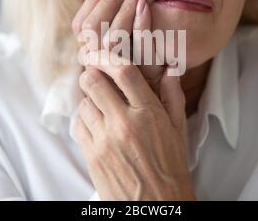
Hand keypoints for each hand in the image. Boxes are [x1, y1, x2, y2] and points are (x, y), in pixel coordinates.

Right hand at [71, 0, 164, 92]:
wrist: (148, 118)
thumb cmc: (136, 80)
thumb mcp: (121, 52)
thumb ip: (112, 27)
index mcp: (90, 58)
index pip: (83, 24)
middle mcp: (98, 67)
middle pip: (93, 28)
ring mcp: (118, 75)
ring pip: (112, 38)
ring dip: (123, 7)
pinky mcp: (141, 81)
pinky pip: (138, 51)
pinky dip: (140, 26)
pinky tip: (144, 6)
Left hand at [74, 49, 194, 200]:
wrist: (157, 204)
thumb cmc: (170, 166)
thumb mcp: (179, 129)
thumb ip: (172, 96)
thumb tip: (171, 68)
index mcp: (148, 114)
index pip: (123, 72)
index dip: (107, 56)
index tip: (99, 53)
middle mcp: (123, 124)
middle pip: (92, 81)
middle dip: (92, 73)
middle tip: (97, 75)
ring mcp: (104, 140)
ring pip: (83, 103)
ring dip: (90, 99)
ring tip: (102, 106)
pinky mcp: (92, 155)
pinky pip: (78, 125)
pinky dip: (85, 120)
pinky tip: (98, 125)